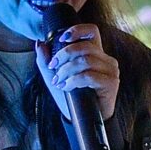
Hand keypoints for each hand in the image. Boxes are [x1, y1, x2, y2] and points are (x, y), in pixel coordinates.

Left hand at [36, 22, 121, 143]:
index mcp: (95, 53)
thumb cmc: (72, 97)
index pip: (91, 31)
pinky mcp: (111, 83)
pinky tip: (68, 87)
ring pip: (86, 60)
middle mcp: (105, 59)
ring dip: (67, 70)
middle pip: (84, 46)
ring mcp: (110, 71)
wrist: (82, 119)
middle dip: (64, 55)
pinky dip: (74, 80)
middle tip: (53, 67)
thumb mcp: (54, 76)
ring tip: (60, 81)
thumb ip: (45, 60)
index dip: (77, 30)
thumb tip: (39, 43)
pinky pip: (90, 76)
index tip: (61, 38)